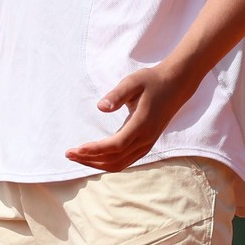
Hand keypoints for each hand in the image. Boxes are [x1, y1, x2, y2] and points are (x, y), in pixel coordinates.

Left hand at [68, 62, 195, 172]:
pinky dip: (107, 163)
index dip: (94, 150)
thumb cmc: (152, 81)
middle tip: (68, 153)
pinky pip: (125, 161)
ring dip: (97, 163)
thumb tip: (100, 107)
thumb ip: (117, 95)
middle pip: (114, 159)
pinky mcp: (146, 145)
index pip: (115, 146)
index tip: (75, 149)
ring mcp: (147, 144)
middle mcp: (145, 139)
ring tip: (77, 156)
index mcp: (141, 125)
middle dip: (89, 159)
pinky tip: (94, 158)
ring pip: (119, 164)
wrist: (176, 85)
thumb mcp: (133, 81)